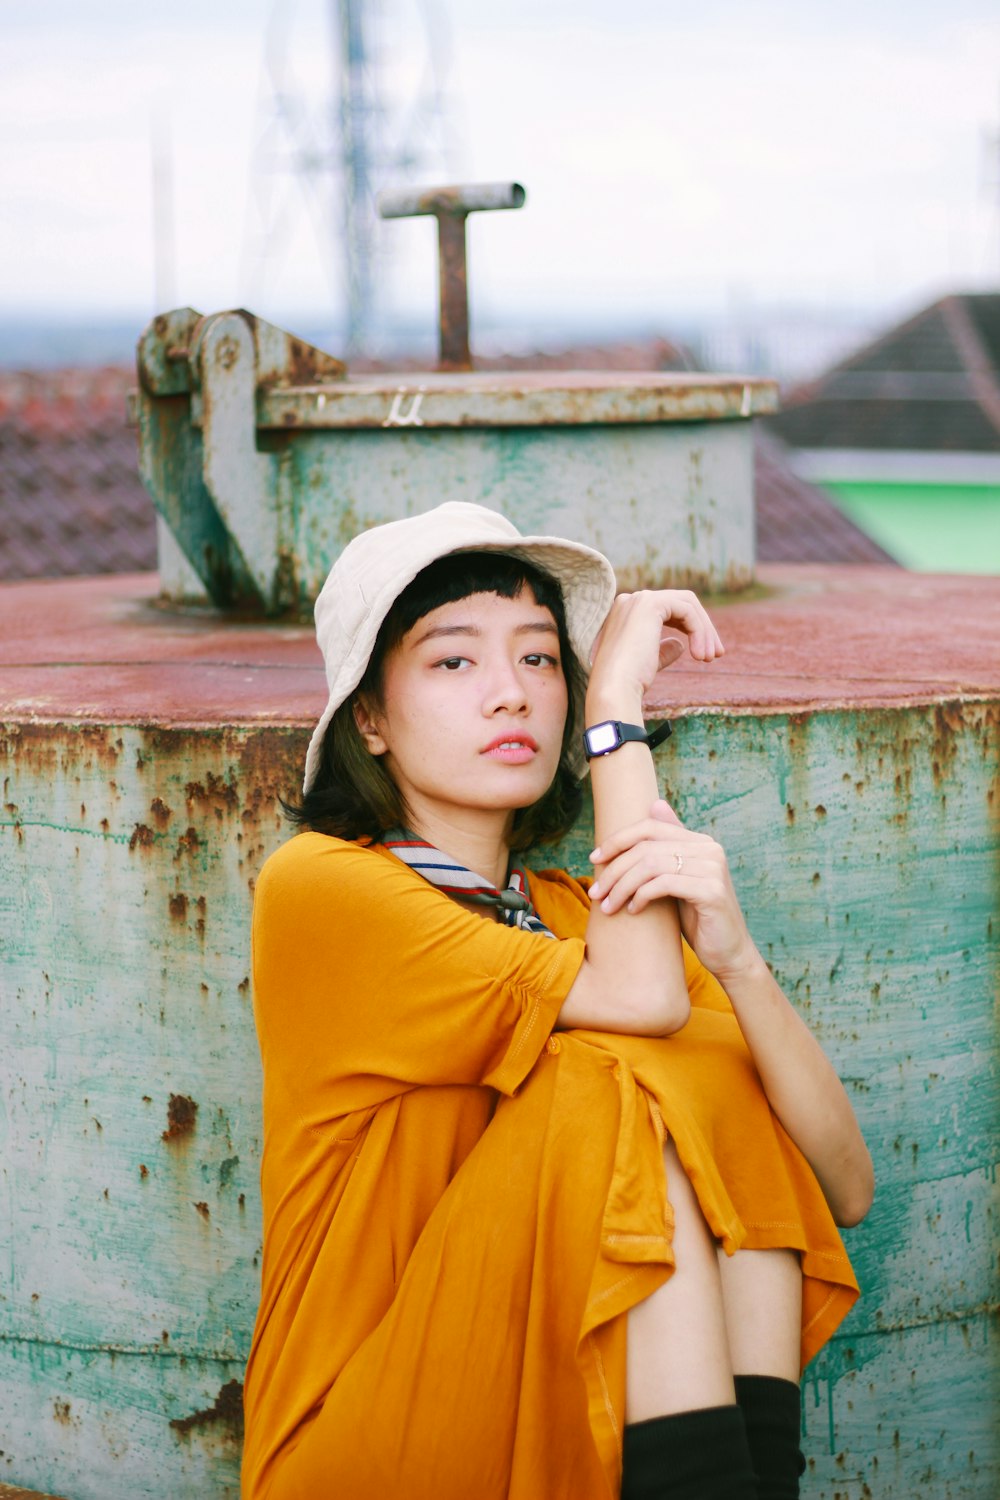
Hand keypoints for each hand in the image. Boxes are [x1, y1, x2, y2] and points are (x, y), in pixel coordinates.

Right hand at [587, 590, 723, 711]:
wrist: (615, 688)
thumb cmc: (628, 682)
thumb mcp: (648, 662)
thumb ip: (662, 650)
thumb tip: (680, 644)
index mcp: (626, 612)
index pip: (668, 610)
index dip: (690, 628)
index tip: (705, 654)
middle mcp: (631, 600)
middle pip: (681, 603)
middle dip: (703, 627)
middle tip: (717, 654)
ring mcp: (639, 599)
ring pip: (687, 604)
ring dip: (704, 631)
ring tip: (711, 658)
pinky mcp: (650, 604)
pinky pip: (687, 611)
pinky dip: (699, 631)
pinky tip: (701, 655)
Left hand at [588, 799, 758, 980]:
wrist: (728, 952)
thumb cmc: (697, 917)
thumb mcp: (676, 880)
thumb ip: (666, 849)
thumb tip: (655, 804)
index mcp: (700, 842)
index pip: (650, 826)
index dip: (618, 840)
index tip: (594, 859)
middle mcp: (709, 849)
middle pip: (646, 847)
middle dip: (614, 870)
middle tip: (595, 893)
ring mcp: (713, 868)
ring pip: (650, 865)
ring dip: (622, 886)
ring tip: (608, 907)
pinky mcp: (712, 891)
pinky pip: (663, 884)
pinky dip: (641, 896)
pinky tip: (633, 911)